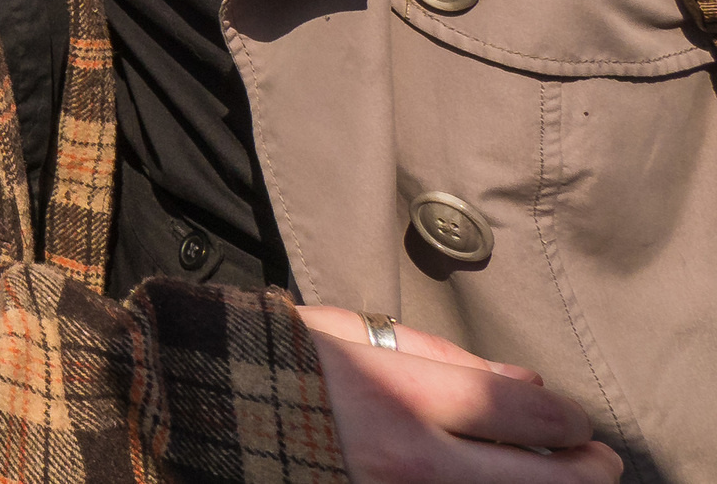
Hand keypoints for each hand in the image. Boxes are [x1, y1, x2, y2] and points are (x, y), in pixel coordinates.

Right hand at [298, 306, 620, 482]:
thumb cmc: (280, 364)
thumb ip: (446, 361)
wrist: (205, 413)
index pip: (525, 420)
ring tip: (556, 477)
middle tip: (600, 461)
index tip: (578, 421)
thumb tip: (527, 389)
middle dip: (582, 471)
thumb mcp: (355, 335)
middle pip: (534, 480)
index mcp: (401, 401)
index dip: (569, 421)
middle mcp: (410, 464)